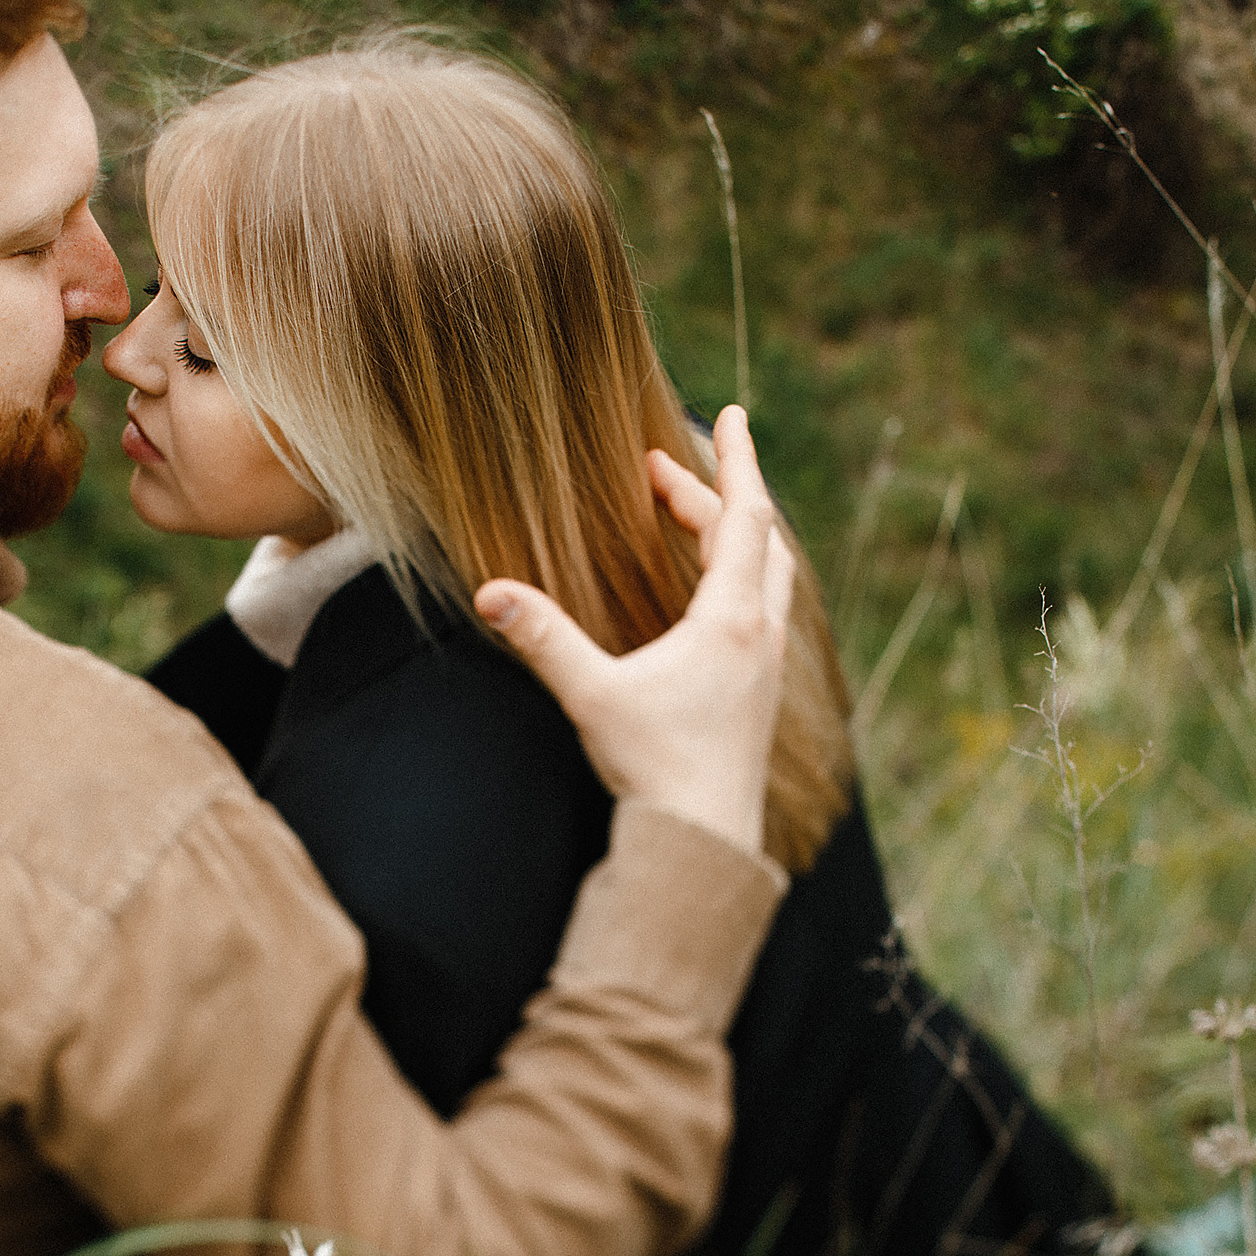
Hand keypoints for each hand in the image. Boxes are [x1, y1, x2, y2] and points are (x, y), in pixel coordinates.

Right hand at [471, 406, 795, 858]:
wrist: (705, 844)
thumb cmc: (656, 769)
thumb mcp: (591, 695)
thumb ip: (543, 638)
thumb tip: (489, 592)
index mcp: (732, 621)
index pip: (744, 518)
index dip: (734, 460)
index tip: (730, 411)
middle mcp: (761, 636)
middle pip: (755, 539)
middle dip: (715, 493)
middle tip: (664, 468)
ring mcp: (765, 666)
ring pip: (766, 575)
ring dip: (732, 535)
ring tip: (690, 517)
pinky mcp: (757, 694)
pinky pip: (759, 609)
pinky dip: (735, 577)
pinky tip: (703, 594)